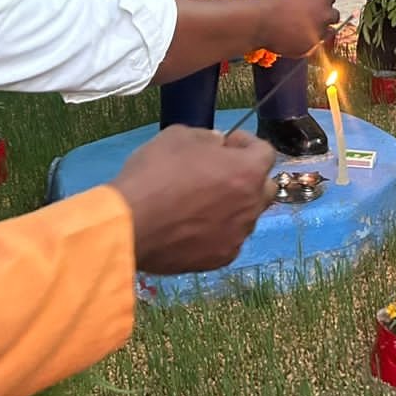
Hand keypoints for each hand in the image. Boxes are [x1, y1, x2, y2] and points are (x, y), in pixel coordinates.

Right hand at [113, 127, 276, 273]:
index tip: (226, 144)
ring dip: (233, 205)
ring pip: (247, 216)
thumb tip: (218, 145)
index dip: (246, 144)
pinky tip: (193, 227)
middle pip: (264, 187)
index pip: (265, 152)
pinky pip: (229, 239)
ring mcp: (237, 235)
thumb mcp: (178, 137)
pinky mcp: (220, 259)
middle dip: (248, 177)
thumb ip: (207, 138)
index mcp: (247, 172)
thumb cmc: (154, 173)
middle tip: (221, 173)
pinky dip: (219, 231)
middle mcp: (250, 206)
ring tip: (202, 203)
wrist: (129, 225)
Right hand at [252, 0, 338, 56]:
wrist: (260, 21)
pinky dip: (309, 42)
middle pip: (334, 15)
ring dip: (320, 31)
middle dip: (325, 16)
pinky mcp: (311, 47)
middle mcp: (324, 14)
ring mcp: (319, 32)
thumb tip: (314, 1)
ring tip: (303, 29)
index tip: (317, 4)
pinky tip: (295, 37)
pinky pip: (315, 45)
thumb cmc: (273, 3)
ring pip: (328, 32)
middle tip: (313, 18)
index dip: (323, 1)